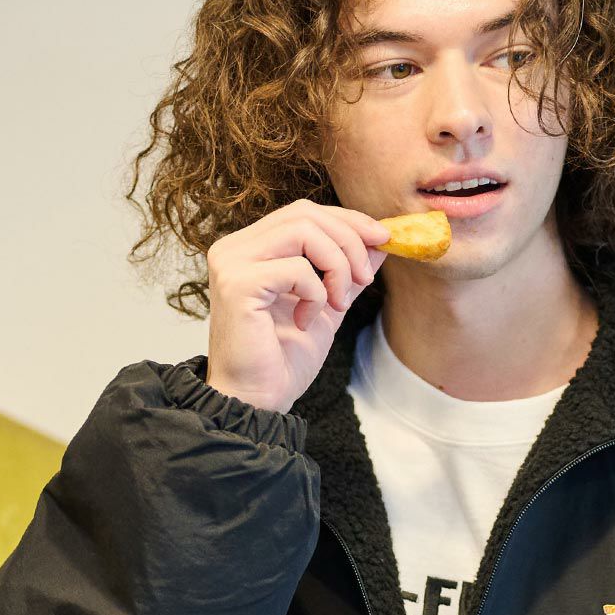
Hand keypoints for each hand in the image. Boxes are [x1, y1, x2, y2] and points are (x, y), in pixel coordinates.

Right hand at [206, 200, 390, 414]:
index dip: (347, 220)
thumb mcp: (327, 306)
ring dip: (337, 266)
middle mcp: (235, 248)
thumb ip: (345, 272)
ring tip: (338, 303)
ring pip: (303, 231)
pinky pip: (297, 269)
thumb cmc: (282, 361)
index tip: (382, 238)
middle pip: (304, 214)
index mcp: (251, 249)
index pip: (302, 213)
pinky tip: (307, 322)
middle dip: (349, 240)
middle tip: (366, 279)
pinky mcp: (238, 284)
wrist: (259, 401)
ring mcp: (232, 263)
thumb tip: (379, 243)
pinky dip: (316, 294)